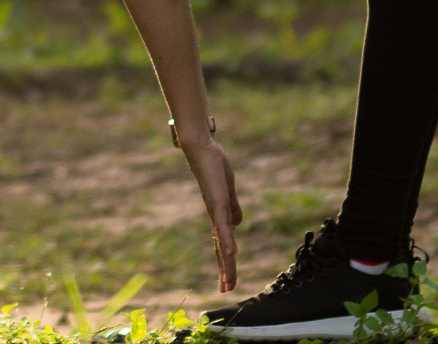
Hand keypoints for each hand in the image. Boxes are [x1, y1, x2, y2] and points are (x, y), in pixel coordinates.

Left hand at [182, 138, 242, 292]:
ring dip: (225, 262)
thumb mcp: (227, 190)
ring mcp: (215, 209)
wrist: (200, 147)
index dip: (224, 262)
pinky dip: (227, 239)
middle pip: (220, 247)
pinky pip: (223, 224)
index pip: (221, 243)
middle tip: (225, 290)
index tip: (226, 282)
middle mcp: (214, 215)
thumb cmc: (213, 165)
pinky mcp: (217, 200)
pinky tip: (231, 254)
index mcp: (217, 214)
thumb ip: (232, 207)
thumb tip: (237, 223)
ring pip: (221, 241)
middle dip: (224, 270)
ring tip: (227, 281)